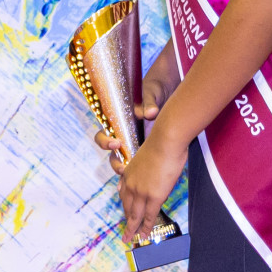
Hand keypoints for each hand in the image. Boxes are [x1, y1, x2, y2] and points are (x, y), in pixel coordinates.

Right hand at [92, 50, 180, 166]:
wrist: (168, 92)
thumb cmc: (154, 90)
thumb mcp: (151, 93)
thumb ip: (149, 103)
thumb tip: (150, 113)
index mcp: (119, 121)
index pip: (104, 134)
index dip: (105, 141)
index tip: (116, 143)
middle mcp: (124, 134)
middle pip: (111, 154)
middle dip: (115, 163)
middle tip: (123, 167)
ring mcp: (136, 143)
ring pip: (125, 161)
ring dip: (125, 171)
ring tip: (132, 175)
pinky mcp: (148, 149)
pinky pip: (140, 164)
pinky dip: (139, 173)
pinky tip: (144, 182)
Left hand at [114, 130, 187, 245]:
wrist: (165, 142)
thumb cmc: (161, 144)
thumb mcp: (146, 156)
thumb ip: (146, 167)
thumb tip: (152, 171)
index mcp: (129, 172)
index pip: (124, 192)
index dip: (125, 204)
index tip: (125, 211)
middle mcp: (131, 183)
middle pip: (127, 206)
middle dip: (126, 220)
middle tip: (126, 231)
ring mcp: (141, 191)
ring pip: (135, 215)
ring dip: (132, 229)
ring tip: (130, 239)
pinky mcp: (153, 197)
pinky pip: (149, 217)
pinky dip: (146, 228)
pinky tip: (144, 236)